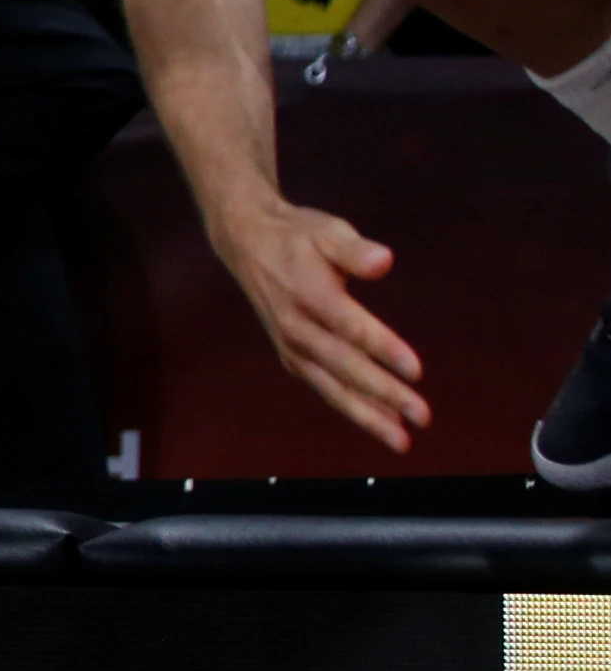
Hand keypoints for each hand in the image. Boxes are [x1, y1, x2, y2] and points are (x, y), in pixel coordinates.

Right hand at [215, 199, 425, 448]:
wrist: (246, 243)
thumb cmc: (298, 236)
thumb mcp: (326, 230)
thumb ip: (355, 249)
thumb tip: (384, 261)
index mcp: (308, 293)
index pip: (350, 326)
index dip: (383, 349)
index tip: (417, 371)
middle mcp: (296, 325)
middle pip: (344, 366)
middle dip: (384, 394)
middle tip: (422, 416)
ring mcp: (292, 345)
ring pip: (332, 386)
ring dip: (368, 415)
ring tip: (402, 440)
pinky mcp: (292, 356)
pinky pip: (324, 387)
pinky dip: (352, 408)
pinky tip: (381, 422)